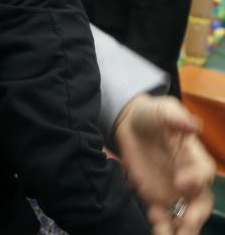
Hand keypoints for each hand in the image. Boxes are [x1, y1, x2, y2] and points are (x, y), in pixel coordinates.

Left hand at [114, 95, 214, 233]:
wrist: (129, 124)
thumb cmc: (152, 115)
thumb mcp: (162, 110)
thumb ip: (176, 117)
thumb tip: (193, 123)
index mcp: (195, 157)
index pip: (203, 172)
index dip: (196, 179)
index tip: (181, 181)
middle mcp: (189, 178)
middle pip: (200, 202)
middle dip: (196, 216)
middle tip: (186, 224)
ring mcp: (174, 190)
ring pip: (185, 214)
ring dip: (182, 228)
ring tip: (168, 234)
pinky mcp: (156, 197)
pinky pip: (164, 216)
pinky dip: (163, 224)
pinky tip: (155, 225)